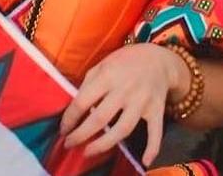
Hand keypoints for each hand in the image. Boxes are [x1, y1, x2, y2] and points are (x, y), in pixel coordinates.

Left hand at [58, 44, 189, 166]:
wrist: (159, 59)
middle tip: (69, 144)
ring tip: (88, 152)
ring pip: (123, 129)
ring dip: (104, 144)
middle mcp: (124, 91)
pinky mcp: (157, 110)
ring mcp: (141, 102)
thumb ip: (89, 84)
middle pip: (100, 119)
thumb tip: (74, 108)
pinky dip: (153, 148)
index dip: (70, 118)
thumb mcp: (102, 65)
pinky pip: (156, 132)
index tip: (63, 130)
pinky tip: (146, 162)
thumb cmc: (124, 62)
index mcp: (107, 77)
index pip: (83, 102)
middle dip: (81, 135)